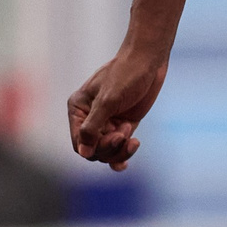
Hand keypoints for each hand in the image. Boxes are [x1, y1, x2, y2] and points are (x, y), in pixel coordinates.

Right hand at [68, 46, 167, 171]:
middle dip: (109, 147)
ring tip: (132, 139)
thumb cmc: (125, 75)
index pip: (78, 140)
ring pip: (107, 150)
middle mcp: (89, 117)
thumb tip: (83, 152)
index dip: (92, 147)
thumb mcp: (108, 101)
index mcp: (78, 108)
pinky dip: (122, 155)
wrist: (148, 62)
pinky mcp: (123, 124)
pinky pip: (118, 147)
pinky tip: (124, 164)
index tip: (112, 138)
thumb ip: (93, 127)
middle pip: (93, 149)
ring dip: (119, 151)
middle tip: (124, 134)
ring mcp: (107, 122)